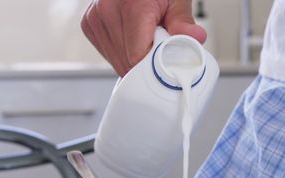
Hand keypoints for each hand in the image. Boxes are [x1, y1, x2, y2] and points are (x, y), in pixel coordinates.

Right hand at [81, 0, 205, 75]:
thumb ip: (183, 21)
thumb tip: (195, 37)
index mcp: (131, 5)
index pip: (137, 56)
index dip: (155, 65)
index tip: (167, 62)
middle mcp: (108, 11)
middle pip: (127, 62)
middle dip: (147, 62)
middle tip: (158, 43)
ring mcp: (95, 19)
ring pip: (117, 62)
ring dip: (134, 59)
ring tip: (145, 37)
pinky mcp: (89, 25)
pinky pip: (109, 55)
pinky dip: (123, 54)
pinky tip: (132, 39)